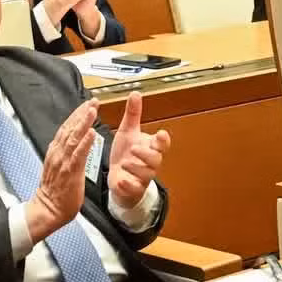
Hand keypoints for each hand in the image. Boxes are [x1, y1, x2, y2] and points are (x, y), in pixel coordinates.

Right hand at [23, 100, 100, 242]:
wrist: (48, 209)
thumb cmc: (56, 191)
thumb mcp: (58, 167)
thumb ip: (64, 154)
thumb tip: (72, 143)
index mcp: (55, 151)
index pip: (66, 128)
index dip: (77, 115)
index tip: (87, 104)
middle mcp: (57, 153)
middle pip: (70, 129)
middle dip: (82, 114)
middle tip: (93, 101)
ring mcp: (63, 162)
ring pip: (74, 138)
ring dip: (84, 123)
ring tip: (93, 110)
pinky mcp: (70, 172)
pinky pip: (78, 155)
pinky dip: (85, 143)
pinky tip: (92, 133)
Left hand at [107, 92, 167, 210]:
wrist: (118, 176)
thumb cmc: (125, 153)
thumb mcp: (127, 132)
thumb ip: (133, 114)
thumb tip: (135, 93)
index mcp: (150, 147)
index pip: (163, 144)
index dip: (163, 140)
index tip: (161, 134)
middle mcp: (149, 162)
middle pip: (156, 159)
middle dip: (146, 154)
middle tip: (134, 148)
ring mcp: (142, 176)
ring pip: (147, 174)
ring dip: (136, 168)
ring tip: (124, 163)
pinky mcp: (133, 188)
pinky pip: (134, 188)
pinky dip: (128, 184)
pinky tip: (121, 180)